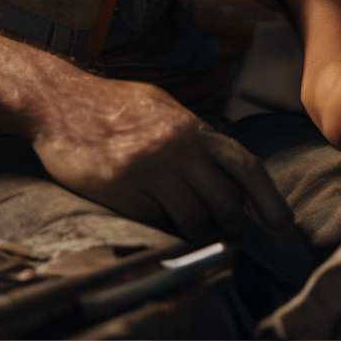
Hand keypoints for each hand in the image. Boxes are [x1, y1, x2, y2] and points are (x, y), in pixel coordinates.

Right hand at [29, 72, 303, 251]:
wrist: (57, 103)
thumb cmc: (109, 106)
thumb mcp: (161, 108)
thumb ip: (192, 135)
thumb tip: (222, 167)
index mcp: (192, 128)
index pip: (245, 166)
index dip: (269, 199)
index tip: (283, 226)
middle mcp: (177, 148)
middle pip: (224, 202)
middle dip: (230, 225)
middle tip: (230, 238)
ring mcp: (150, 170)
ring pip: (192, 219)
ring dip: (196, 233)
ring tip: (191, 234)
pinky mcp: (122, 190)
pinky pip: (154, 222)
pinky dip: (159, 227)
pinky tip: (151, 218)